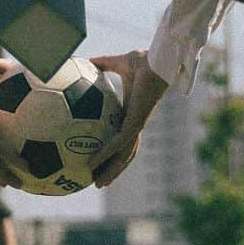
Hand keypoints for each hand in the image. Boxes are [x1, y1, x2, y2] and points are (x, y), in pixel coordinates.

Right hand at [87, 49, 167, 187]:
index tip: (102, 158)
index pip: (123, 138)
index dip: (114, 150)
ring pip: (124, 156)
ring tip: (98, 184)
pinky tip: (92, 164)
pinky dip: (105, 156)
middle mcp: (136, 124)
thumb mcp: (117, 63)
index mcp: (132, 114)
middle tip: (100, 181)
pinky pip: (117, 145)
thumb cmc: (143, 60)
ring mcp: (137, 126)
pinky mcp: (135, 125)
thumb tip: (85, 60)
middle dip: (114, 169)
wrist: (157, 61)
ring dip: (111, 171)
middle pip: (126, 154)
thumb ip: (102, 64)